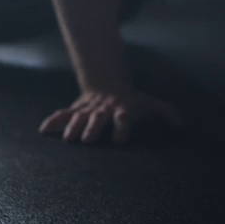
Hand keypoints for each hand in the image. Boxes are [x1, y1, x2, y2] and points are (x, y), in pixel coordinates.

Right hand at [38, 89, 182, 145]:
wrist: (109, 84)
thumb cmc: (133, 101)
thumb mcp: (150, 103)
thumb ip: (166, 111)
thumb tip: (181, 124)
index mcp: (122, 110)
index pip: (124, 118)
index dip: (123, 125)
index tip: (121, 136)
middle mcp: (104, 111)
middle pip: (99, 119)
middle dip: (94, 128)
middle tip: (90, 139)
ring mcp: (88, 111)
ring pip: (79, 118)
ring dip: (74, 128)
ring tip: (69, 139)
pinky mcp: (76, 111)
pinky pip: (63, 115)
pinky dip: (53, 121)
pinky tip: (44, 130)